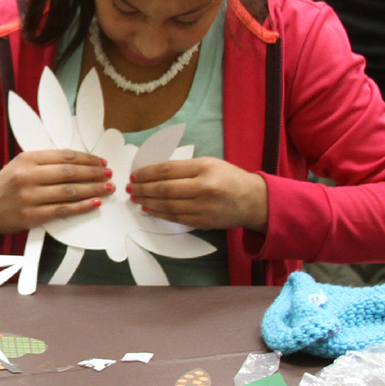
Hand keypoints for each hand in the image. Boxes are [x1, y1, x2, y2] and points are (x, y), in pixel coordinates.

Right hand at [0, 149, 113, 236]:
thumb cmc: (7, 185)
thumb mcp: (20, 165)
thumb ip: (45, 161)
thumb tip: (78, 162)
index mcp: (27, 158)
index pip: (64, 156)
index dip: (87, 159)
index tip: (100, 161)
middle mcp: (28, 176)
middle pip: (70, 173)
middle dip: (93, 173)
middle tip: (108, 174)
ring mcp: (30, 196)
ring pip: (69, 191)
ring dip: (93, 189)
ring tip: (107, 187)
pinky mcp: (32, 216)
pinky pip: (63, 210)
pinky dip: (82, 207)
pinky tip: (95, 203)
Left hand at [128, 157, 268, 232]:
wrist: (254, 200)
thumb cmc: (229, 178)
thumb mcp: (209, 163)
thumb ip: (184, 167)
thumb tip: (153, 172)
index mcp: (204, 167)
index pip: (167, 170)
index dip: (147, 173)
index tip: (134, 174)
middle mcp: (204, 187)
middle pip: (164, 189)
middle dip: (143, 188)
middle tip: (130, 188)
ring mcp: (204, 207)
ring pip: (168, 205)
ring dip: (148, 202)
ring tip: (136, 198)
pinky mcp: (204, 222)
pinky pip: (176, 218)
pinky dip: (159, 214)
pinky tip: (149, 209)